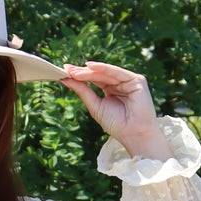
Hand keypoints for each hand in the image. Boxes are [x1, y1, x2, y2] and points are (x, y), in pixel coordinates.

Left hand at [60, 60, 174, 159]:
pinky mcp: (136, 80)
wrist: (133, 134)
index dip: (80, 75)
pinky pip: (116, 72)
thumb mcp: (95, 106)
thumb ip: (83, 92)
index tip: (64, 72)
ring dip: (89, 71)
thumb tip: (67, 79)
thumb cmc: (116, 124)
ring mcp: (128, 80)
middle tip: (67, 69)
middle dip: (82, 72)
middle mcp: (120, 83)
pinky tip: (90, 67)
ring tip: (74, 71)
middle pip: (98, 74)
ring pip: (105, 72)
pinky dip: (103, 68)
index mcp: (111, 89)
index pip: (94, 79)